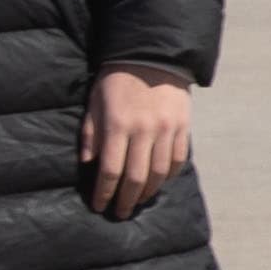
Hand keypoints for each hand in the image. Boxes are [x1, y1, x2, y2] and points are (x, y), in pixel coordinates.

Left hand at [82, 67, 195, 220]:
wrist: (152, 56)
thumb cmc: (116, 81)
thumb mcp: (95, 102)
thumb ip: (90, 134)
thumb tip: (88, 165)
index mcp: (117, 125)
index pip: (110, 169)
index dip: (104, 192)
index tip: (99, 206)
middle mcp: (143, 130)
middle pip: (136, 177)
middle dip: (126, 200)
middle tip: (119, 213)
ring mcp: (166, 130)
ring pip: (159, 173)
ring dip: (148, 193)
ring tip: (137, 201)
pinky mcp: (182, 127)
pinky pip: (177, 160)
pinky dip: (168, 176)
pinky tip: (158, 183)